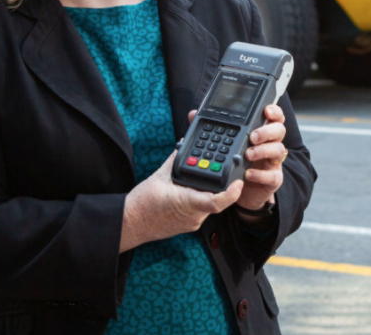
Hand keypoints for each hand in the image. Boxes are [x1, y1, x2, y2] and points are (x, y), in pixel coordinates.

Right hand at [119, 148, 243, 251]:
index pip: (216, 202)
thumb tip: (184, 144)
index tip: (239, 182)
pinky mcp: (189, 224)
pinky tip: (194, 188)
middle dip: (222, 185)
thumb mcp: (159, 175)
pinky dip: (202, 197)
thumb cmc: (143, 203)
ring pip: (210, 205)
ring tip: (206, 176)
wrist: (132, 223)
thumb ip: (176, 159)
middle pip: (217, 200)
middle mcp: (193, 216)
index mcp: (187, 203)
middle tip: (226, 169)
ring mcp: (192, 222)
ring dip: (211, 191)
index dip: (231, 193)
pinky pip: (202, 209)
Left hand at [187, 105, 287, 214]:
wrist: (243, 191)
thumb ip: (210, 128)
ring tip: (248, 154)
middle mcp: (270, 144)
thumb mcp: (224, 144)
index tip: (265, 110)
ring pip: (278, 149)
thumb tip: (193, 114)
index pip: (274, 116)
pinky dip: (261, 174)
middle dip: (267, 131)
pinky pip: (273, 175)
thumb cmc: (235, 163)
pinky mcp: (274, 179)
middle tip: (252, 136)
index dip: (273, 111)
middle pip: (279, 130)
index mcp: (261, 131)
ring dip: (263, 150)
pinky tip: (248, 174)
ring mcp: (273, 161)